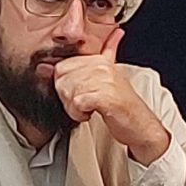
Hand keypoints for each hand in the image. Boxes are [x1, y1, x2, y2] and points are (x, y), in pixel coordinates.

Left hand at [53, 29, 170, 164]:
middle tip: (83, 105)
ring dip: (74, 108)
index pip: (61, 67)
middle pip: (61, 79)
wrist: (141, 126)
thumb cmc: (120, 107)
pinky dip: (80, 113)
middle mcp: (101, 66)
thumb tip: (44, 66)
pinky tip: (91, 114)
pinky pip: (77, 102)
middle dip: (67, 98)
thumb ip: (74, 71)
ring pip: (68, 92)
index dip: (64, 86)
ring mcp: (105, 80)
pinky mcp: (106, 96)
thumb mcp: (99, 83)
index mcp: (98, 60)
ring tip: (89, 110)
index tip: (79, 95)